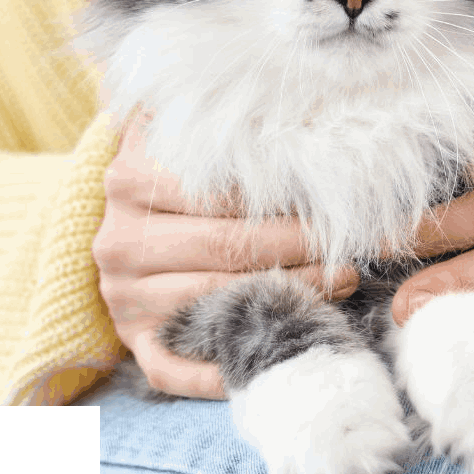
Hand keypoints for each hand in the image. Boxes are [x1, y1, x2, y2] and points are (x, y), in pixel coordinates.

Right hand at [93, 115, 358, 397]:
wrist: (130, 218)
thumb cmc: (179, 172)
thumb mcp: (192, 132)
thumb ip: (233, 117)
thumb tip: (321, 104)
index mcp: (132, 178)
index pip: (222, 195)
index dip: (287, 203)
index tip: (341, 205)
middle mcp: (120, 239)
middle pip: (224, 248)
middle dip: (300, 251)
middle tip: (353, 252)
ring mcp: (124, 297)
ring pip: (213, 304)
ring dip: (286, 298)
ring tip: (340, 285)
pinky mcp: (134, 342)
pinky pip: (176, 367)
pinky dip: (226, 369)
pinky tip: (280, 350)